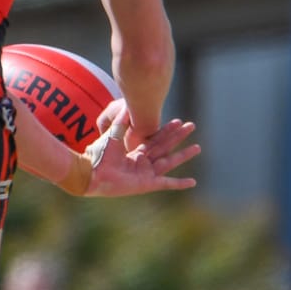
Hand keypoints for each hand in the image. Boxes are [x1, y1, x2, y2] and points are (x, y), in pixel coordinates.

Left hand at [83, 102, 198, 196]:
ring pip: (169, 162)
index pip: (156, 139)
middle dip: (179, 137)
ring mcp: (146, 173)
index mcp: (136, 152)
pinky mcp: (147, 184)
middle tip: (192, 126)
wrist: (93, 172)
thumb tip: (126, 105)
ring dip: (183, 155)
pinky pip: (166, 183)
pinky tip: (193, 182)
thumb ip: (121, 122)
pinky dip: (179, 183)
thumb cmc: (99, 155)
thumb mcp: (113, 135)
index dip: (167, 130)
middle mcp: (143, 162)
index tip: (179, 121)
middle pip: (165, 147)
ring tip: (197, 147)